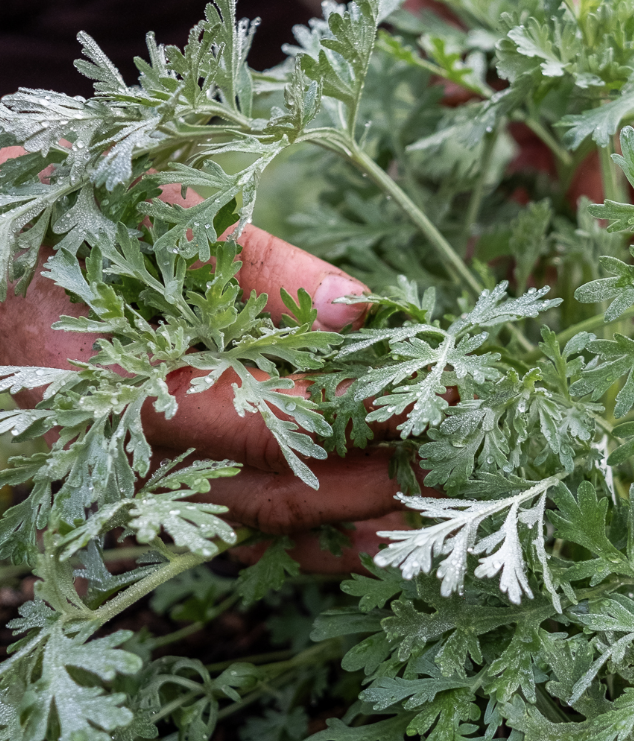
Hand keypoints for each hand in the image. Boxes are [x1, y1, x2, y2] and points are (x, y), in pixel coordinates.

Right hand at [0, 146, 402, 568]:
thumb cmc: (66, 213)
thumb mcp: (162, 213)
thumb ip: (267, 271)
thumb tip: (366, 312)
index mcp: (112, 379)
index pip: (268, 420)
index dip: (362, 415)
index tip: (442, 398)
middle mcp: (113, 450)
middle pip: (270, 494)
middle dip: (374, 480)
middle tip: (460, 460)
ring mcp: (120, 477)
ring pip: (250, 526)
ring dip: (345, 524)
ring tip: (428, 507)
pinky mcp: (135, 482)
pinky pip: (225, 521)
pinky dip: (296, 527)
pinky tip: (357, 521)